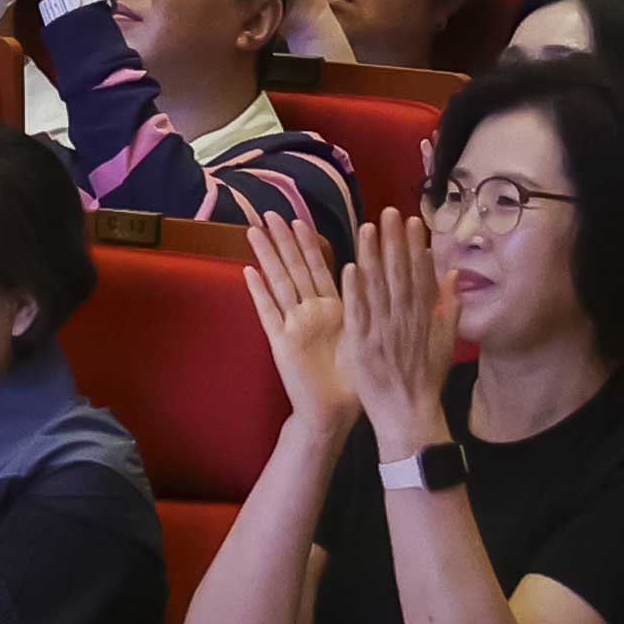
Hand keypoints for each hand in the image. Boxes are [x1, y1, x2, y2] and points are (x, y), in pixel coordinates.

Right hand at [241, 206, 354, 424]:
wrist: (335, 411)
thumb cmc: (353, 378)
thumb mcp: (364, 334)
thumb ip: (366, 306)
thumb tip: (376, 277)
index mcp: (331, 308)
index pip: (318, 268)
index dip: (308, 244)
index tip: (299, 219)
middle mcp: (308, 312)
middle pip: (293, 268)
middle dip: (281, 241)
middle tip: (268, 213)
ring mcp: (292, 324)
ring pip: (278, 282)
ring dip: (266, 257)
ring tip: (254, 231)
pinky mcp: (281, 341)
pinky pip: (268, 312)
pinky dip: (258, 291)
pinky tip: (247, 271)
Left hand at [335, 207, 458, 453]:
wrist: (408, 413)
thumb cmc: (425, 378)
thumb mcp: (445, 341)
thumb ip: (449, 306)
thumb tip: (452, 274)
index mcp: (424, 316)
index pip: (420, 274)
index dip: (416, 246)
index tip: (413, 221)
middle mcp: (404, 318)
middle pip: (398, 273)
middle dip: (394, 241)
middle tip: (389, 212)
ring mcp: (383, 330)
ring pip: (377, 287)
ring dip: (372, 256)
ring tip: (367, 228)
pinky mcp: (363, 344)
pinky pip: (358, 313)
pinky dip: (355, 291)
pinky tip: (350, 267)